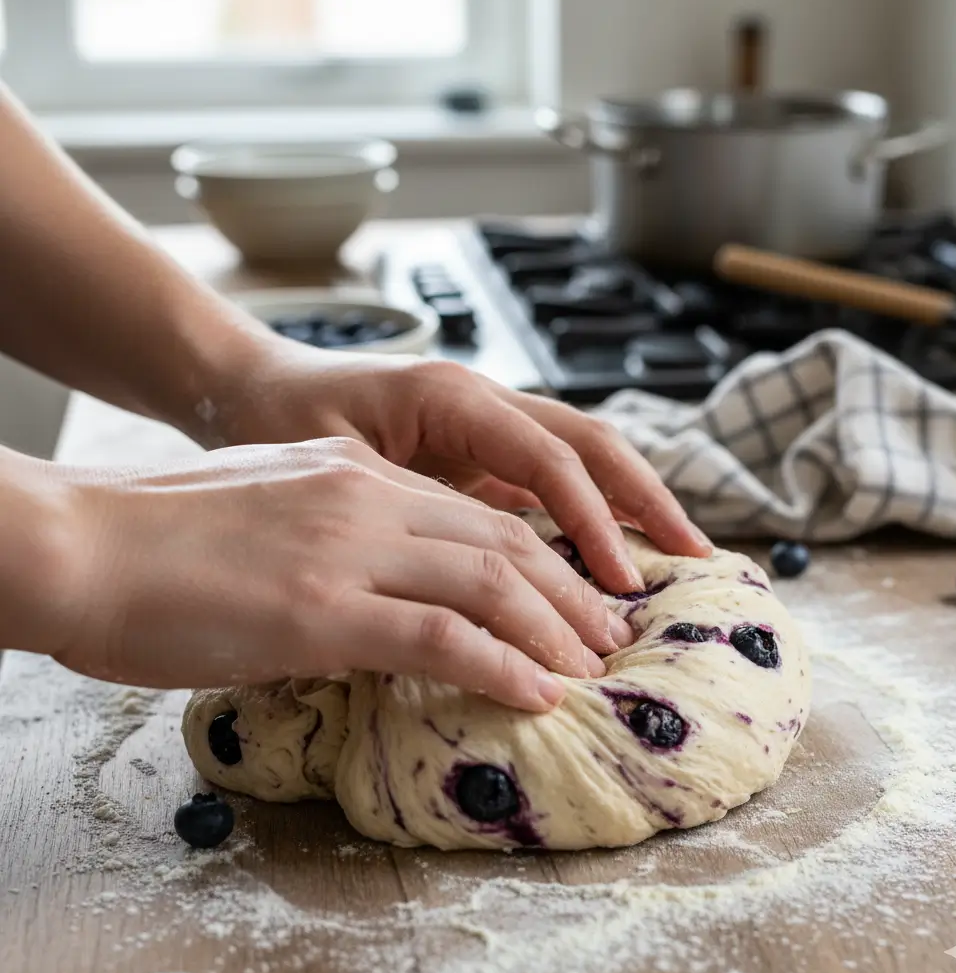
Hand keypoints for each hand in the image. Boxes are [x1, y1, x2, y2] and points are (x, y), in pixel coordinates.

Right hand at [55, 439, 635, 711]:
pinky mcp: (319, 607)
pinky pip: (439, 634)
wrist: (78, 544)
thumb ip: (338, 535)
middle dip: (569, 592)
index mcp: (354, 477)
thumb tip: (382, 585)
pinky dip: (500, 664)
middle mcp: (364, 499)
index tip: (574, 598)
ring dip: (553, 630)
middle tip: (609, 637)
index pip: (476, 513)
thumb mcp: (271, 513)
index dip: (541, 557)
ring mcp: (346, 549)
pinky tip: (537, 692)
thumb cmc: (157, 540)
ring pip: (488, 580)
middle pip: (502, 540)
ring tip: (592, 671)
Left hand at [209, 342, 712, 593]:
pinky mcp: (472, 454)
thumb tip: (485, 571)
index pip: (549, 456)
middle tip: (695, 556)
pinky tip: (605, 554)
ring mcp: (480, 427)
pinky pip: (543, 480)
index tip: (621, 581)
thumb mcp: (335, 464)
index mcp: (452, 397)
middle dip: (644, 496)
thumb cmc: (274, 420)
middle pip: (586, 443)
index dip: (593, 518)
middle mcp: (480, 404)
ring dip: (627, 502)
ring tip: (672, 553)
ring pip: (575, 457)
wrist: (242, 391)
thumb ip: (413, 504)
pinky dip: (584, 513)